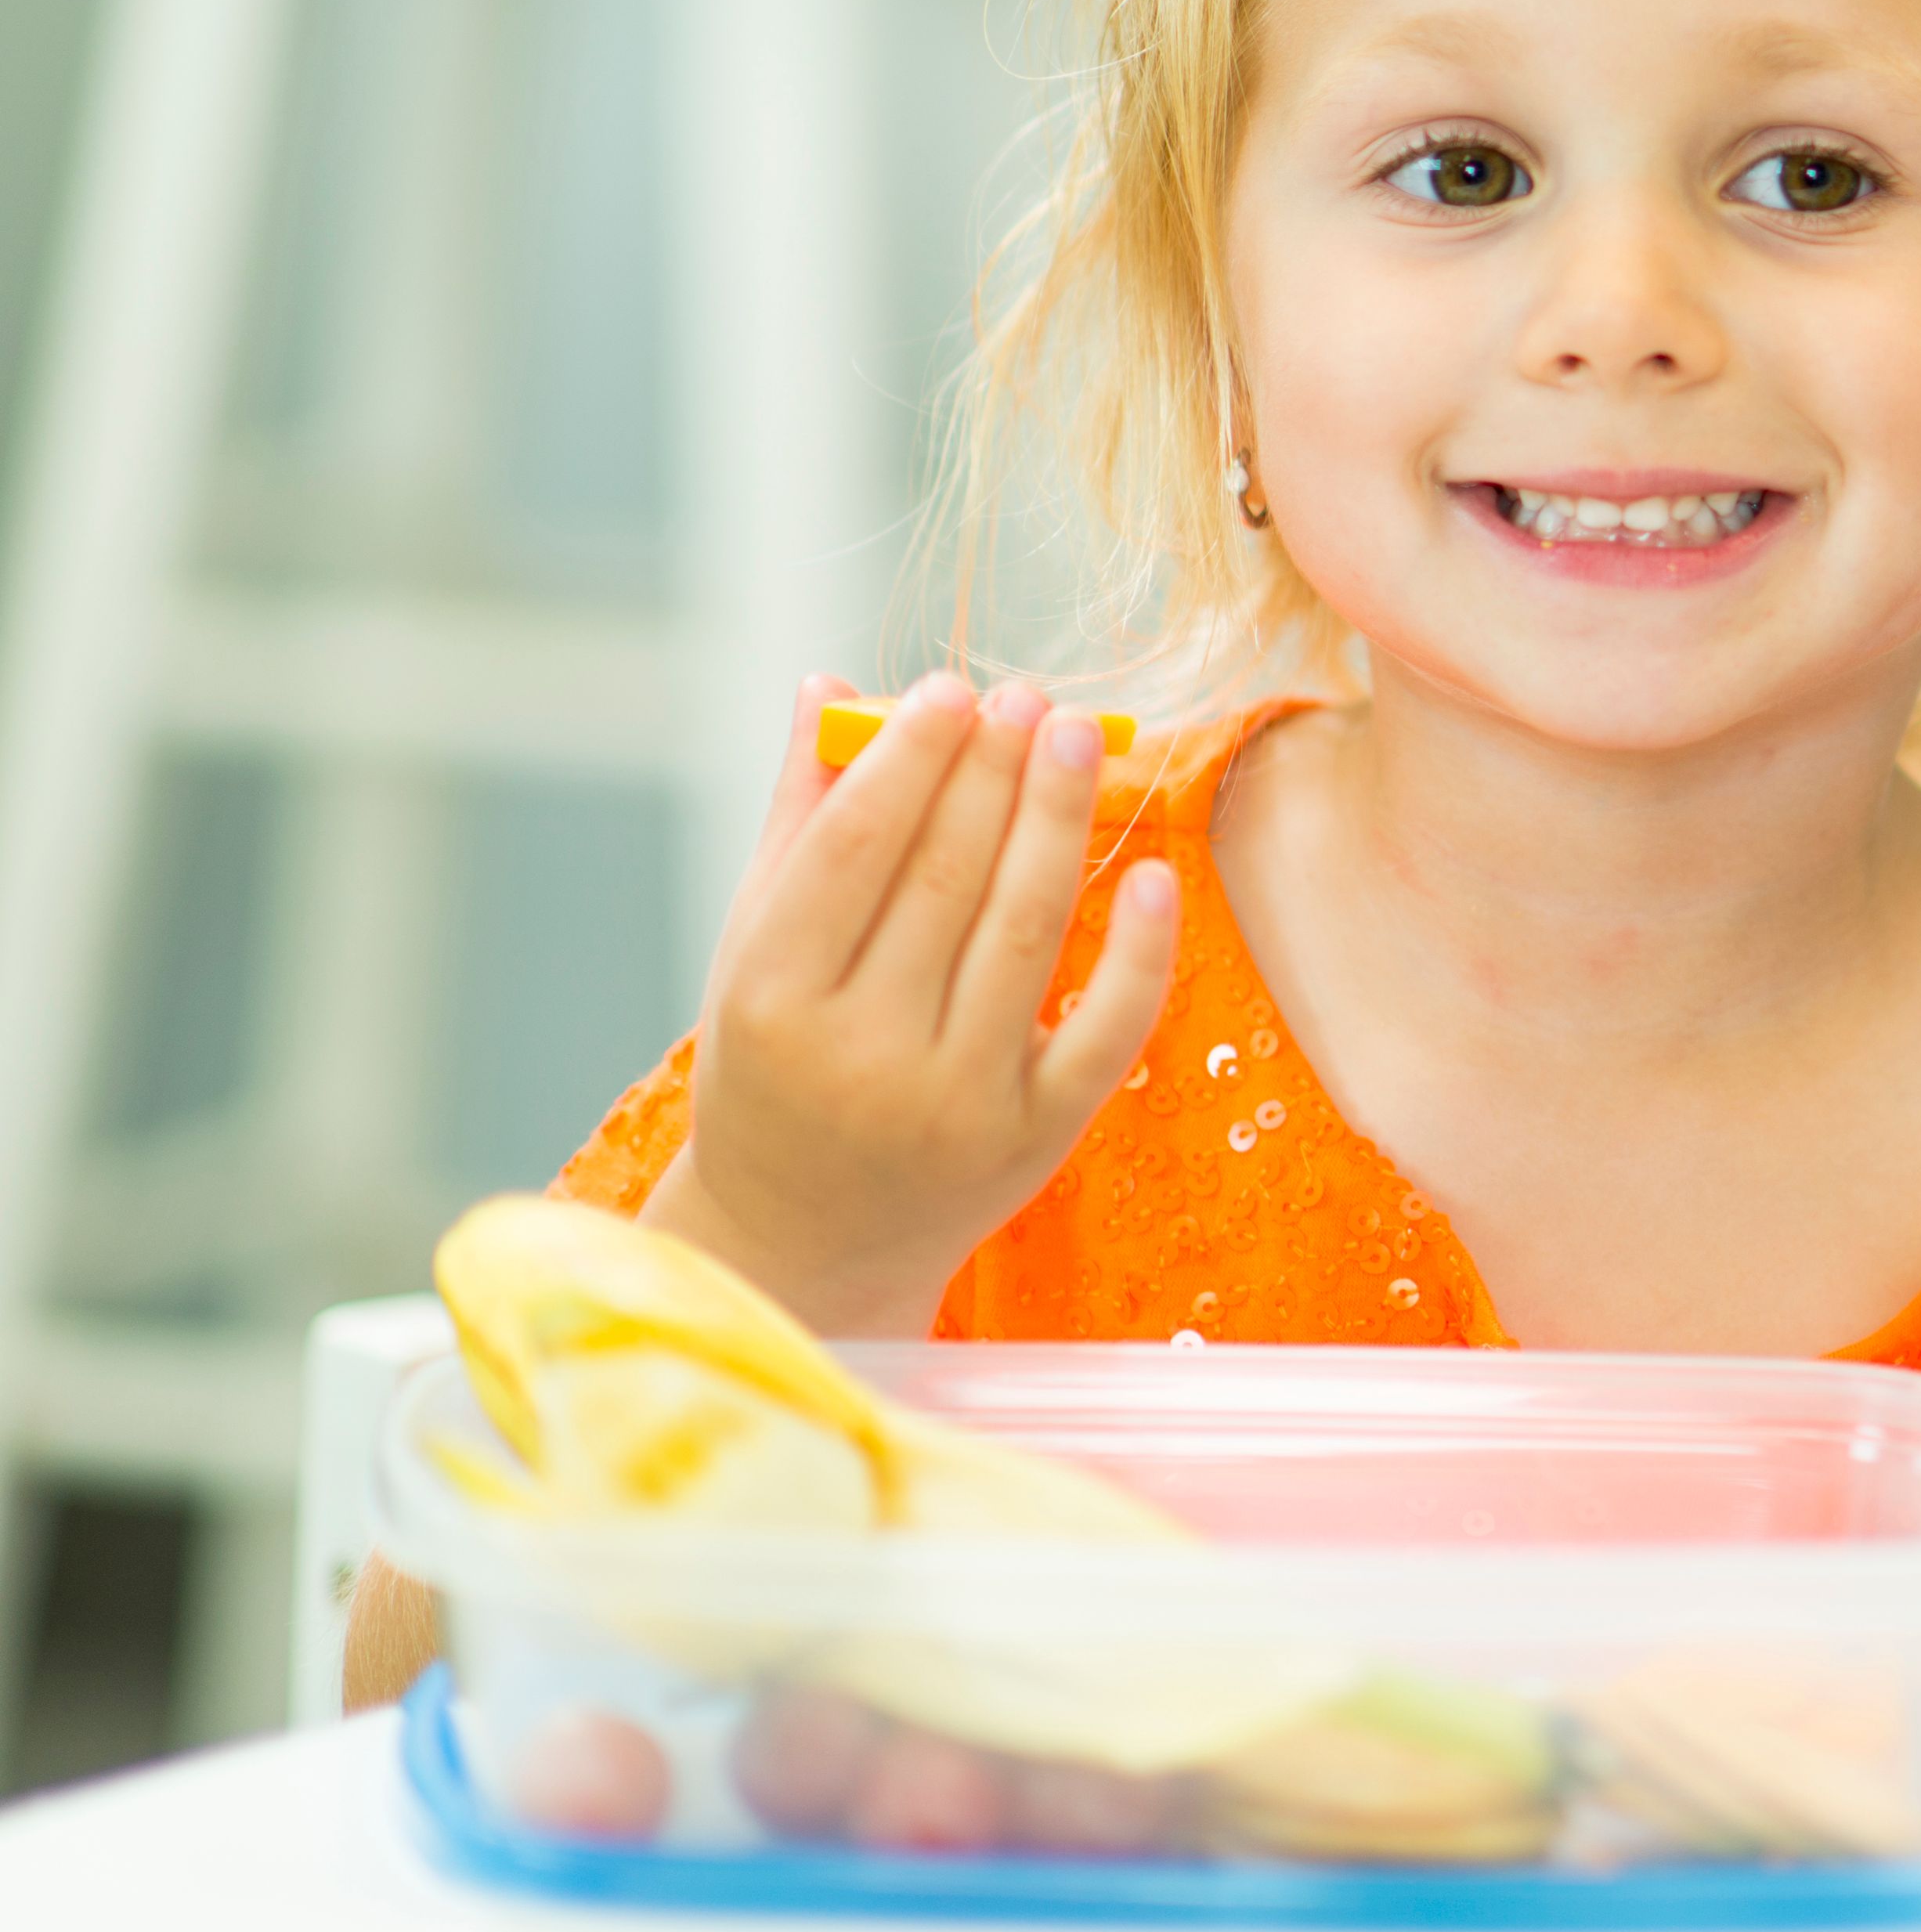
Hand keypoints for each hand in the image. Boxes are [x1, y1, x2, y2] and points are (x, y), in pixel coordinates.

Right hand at [645, 675, 1177, 1335]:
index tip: (952, 688)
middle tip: (1030, 697)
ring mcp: (954, 1104)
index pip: (854, 851)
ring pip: (1025, 933)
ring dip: (1059, 822)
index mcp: (773, 1001)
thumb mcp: (753, 953)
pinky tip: (1156, 870)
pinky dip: (1140, 950)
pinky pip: (1104, 1030)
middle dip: (994, 774)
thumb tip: (830, 687)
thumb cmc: (773, 1070)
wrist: (806, 1244)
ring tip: (1079, 735)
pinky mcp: (1035, 1140)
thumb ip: (798, 821)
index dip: (909, 759)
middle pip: (945, 880)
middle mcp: (862, 1057)